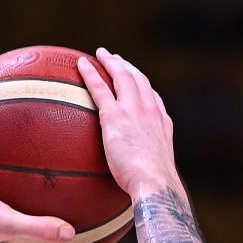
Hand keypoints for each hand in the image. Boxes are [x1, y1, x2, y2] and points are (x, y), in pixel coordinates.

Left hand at [78, 48, 182, 201]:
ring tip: (101, 54)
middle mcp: (151, 111)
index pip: (153, 98)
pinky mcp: (115, 116)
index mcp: (162, 124)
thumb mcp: (155, 176)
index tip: (137, 80)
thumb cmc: (155, 188)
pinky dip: (91, 73)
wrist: (155, 183)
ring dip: (112, 62)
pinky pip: (100, 88)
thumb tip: (138, 187)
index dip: (144, 87)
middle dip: (128, 67)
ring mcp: (134, 110)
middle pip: (139, 80)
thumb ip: (145, 171)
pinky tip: (80, 64)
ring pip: (122, 76)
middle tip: (116, 59)